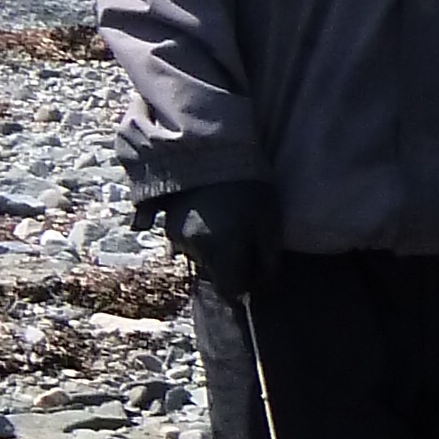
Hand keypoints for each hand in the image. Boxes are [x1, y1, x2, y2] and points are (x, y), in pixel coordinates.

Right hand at [154, 177, 277, 301]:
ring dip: (216, 253)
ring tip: (230, 223)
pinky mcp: (169, 221)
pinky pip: (187, 243)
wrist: (214, 148)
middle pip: (215, 275)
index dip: (248, 287)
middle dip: (232, 269)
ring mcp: (176, 235)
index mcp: (219, 252)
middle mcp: (193, 248)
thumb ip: (268, 260)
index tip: (260, 274)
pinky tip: (214, 218)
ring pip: (201, 259)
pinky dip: (200, 239)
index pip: (231, 290)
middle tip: (249, 242)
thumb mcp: (269, 222)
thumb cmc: (249, 185)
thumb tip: (270, 287)